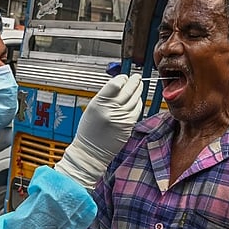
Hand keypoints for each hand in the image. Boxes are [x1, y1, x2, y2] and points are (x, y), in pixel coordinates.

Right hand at [54, 74, 142, 188]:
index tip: (123, 77)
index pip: (115, 84)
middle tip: (136, 77)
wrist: (91, 151)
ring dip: (138, 90)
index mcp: (99, 103)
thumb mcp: (92, 108)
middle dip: (134, 81)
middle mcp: (112, 110)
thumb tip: (118, 85)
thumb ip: (105, 96)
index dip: (122, 78)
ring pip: (135, 99)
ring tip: (138, 85)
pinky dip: (138, 102)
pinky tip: (137, 100)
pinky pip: (137, 110)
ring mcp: (122, 118)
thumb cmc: (89, 131)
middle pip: (128, 90)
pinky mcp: (129, 125)